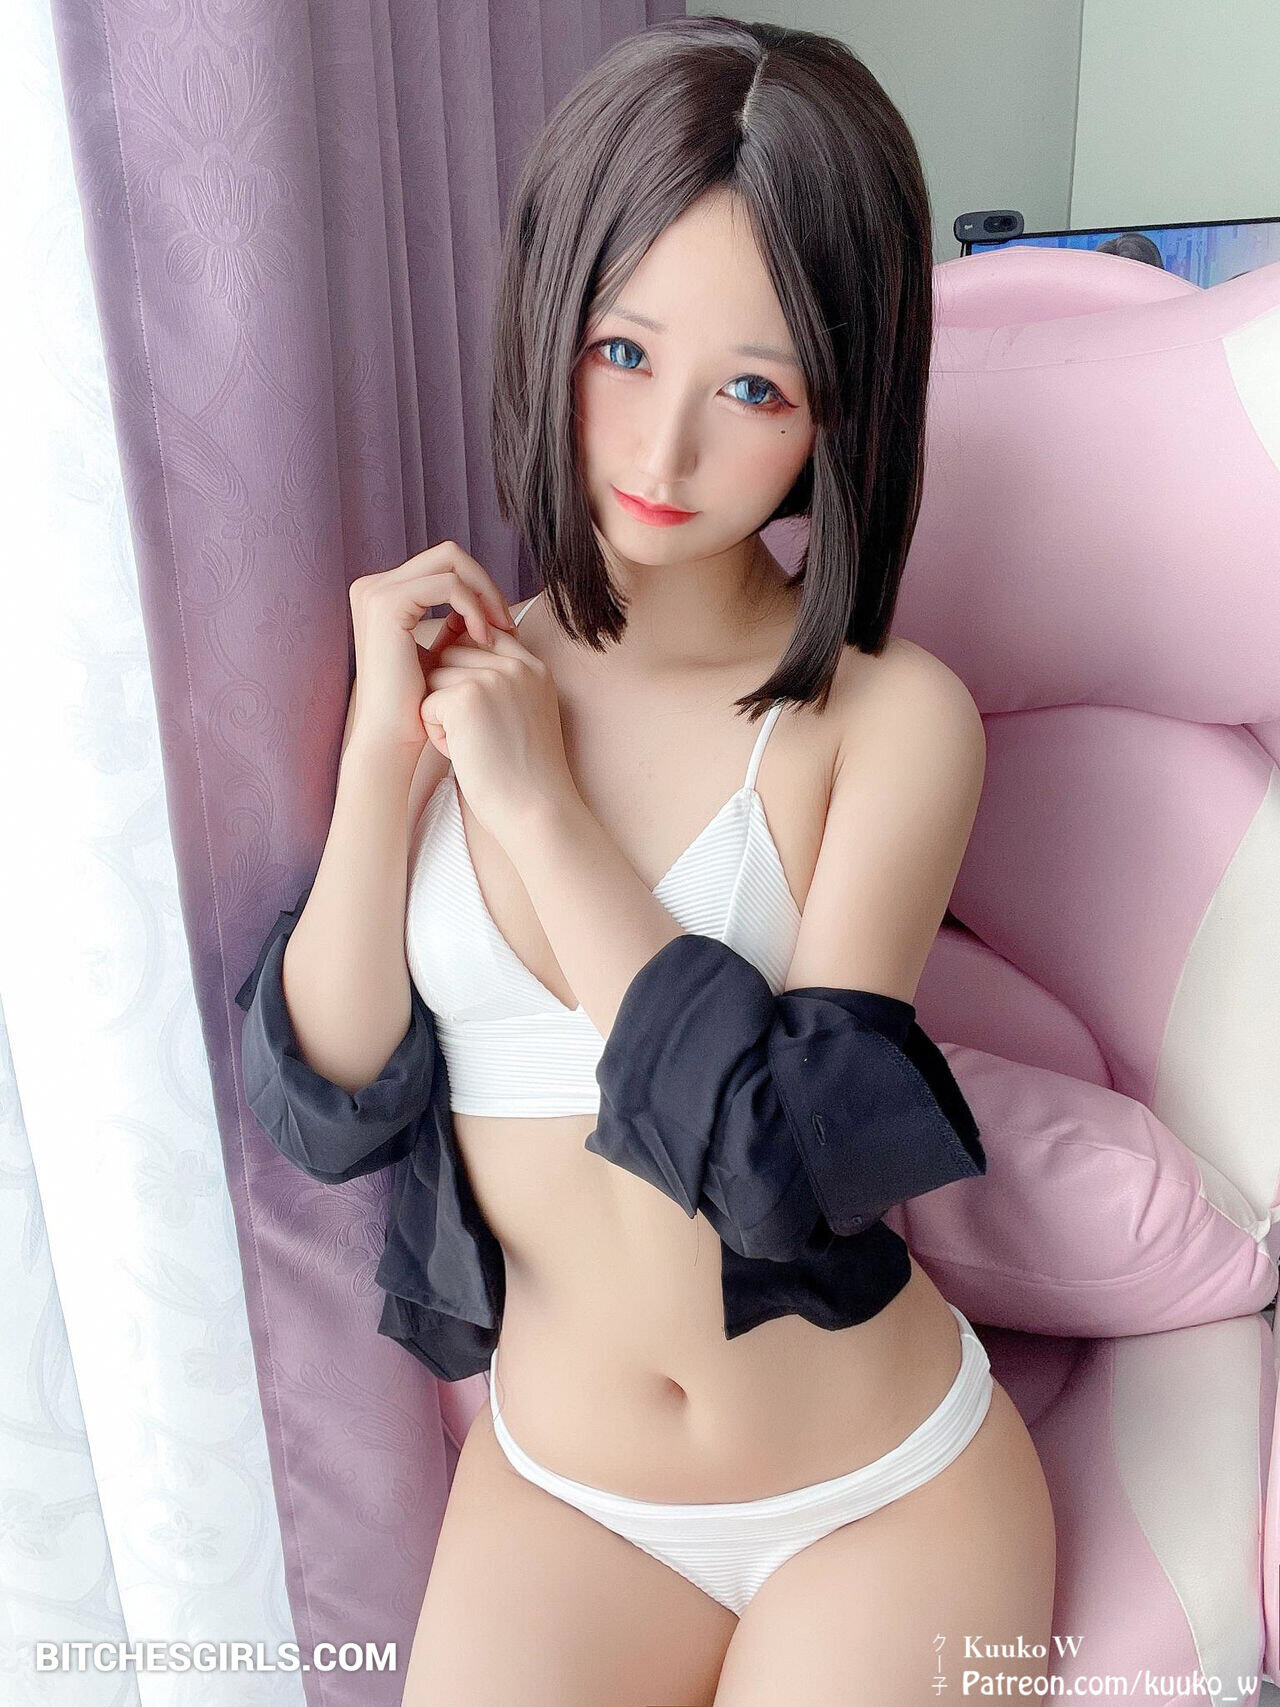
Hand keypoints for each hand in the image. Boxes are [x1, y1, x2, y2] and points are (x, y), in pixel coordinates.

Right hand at [346, 542, 515, 753]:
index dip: (480, 588)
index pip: (445, 566)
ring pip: (451, 563)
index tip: (504, 625)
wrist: (395, 737)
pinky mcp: (387, 603)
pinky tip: (484, 638)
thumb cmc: (420, 703)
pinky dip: (474, 607)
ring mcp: (376, 591)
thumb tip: (483, 598)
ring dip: (484, 596)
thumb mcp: (441, 652)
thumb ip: (454, 620)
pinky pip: (448, 585)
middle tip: (507, 624)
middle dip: (485, 586)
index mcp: (383, 593)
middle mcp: (373, 586)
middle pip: (449, 555)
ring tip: (500, 633)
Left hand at [420, 568, 576, 846]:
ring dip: (441, 713)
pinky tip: (465, 754)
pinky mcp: (465, 698)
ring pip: (435, 677)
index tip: (478, 711)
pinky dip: (437, 735)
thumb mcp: (528, 714)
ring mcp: (492, 679)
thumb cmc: (525, 774)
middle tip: (477, 734)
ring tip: (472, 745)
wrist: (537, 810)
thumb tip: (457, 657)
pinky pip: (426, 704)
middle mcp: (517, 665)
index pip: (484, 637)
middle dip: (451, 691)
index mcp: (535, 667)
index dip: (468, 669)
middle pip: (453, 654)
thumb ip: (505, 683)